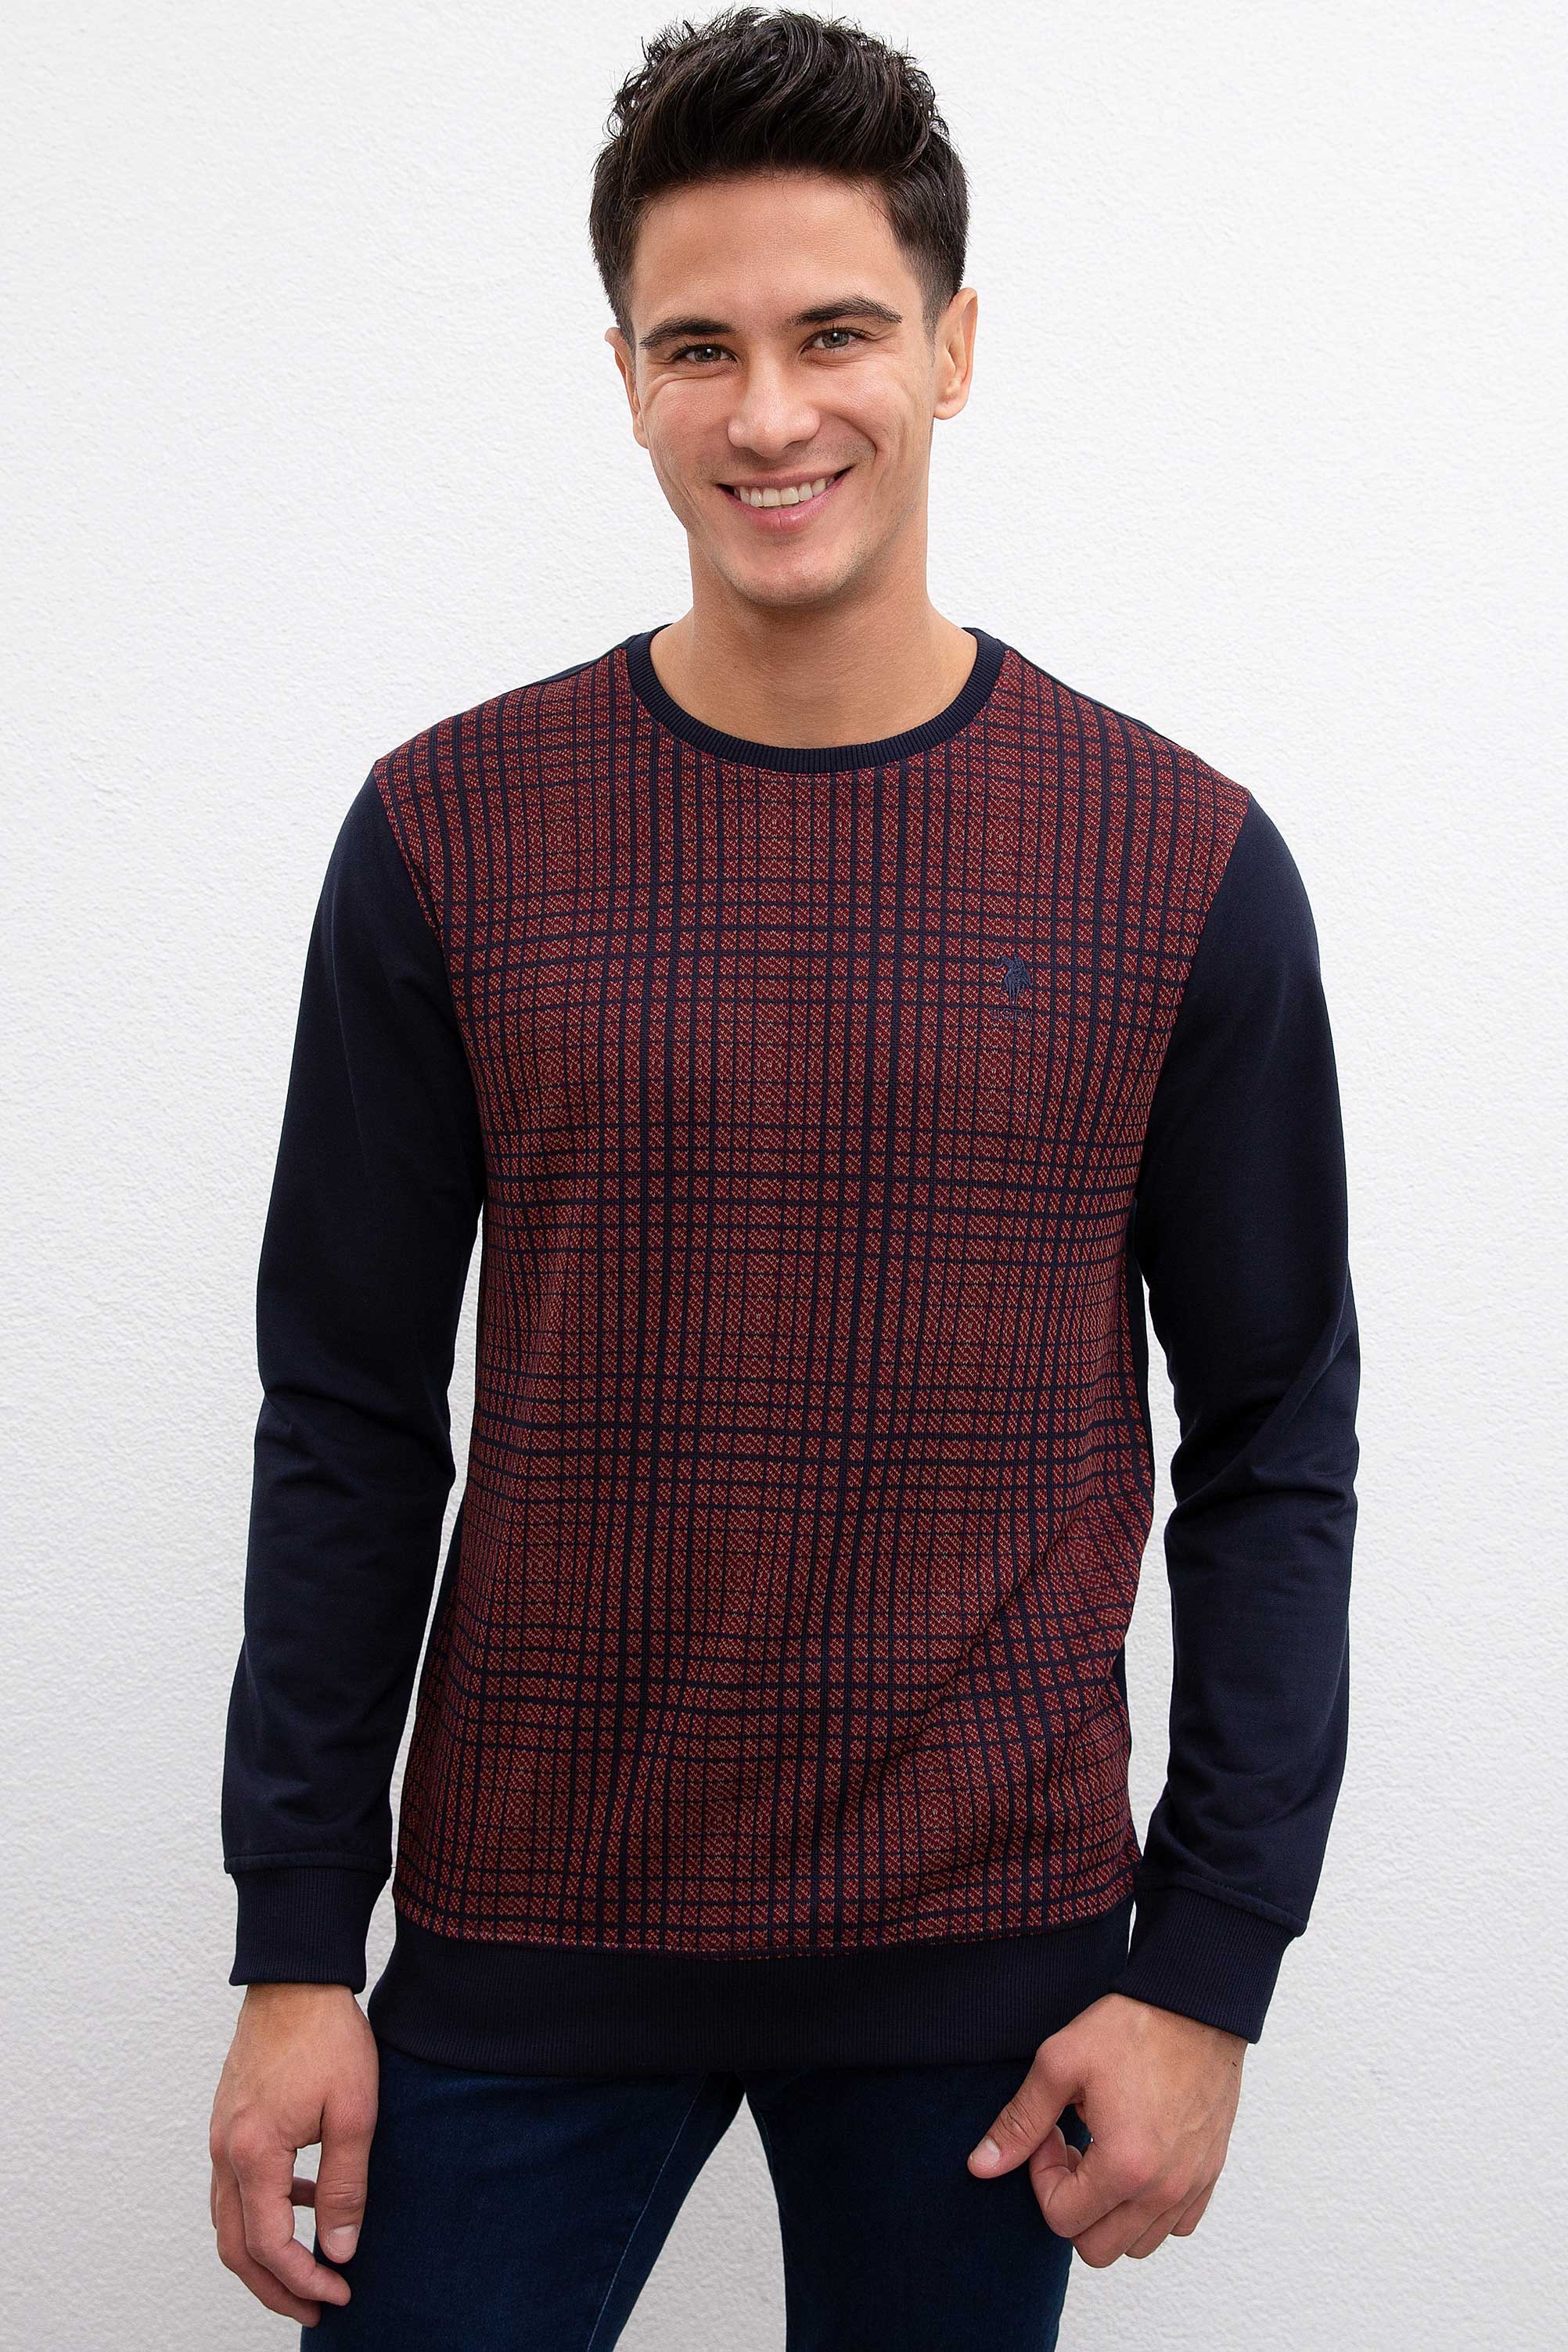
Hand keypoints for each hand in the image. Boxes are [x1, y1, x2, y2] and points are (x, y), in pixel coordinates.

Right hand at [209, 1982, 378, 2325]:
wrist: (295, 1976)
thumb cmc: (327, 2035)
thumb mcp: (355, 2112)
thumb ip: (346, 2186)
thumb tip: (339, 2251)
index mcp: (253, 2153)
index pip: (269, 2245)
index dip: (303, 2280)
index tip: (339, 2294)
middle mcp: (224, 2151)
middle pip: (236, 2247)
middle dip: (274, 2287)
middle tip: (316, 2308)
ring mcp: (221, 2136)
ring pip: (230, 2221)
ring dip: (265, 2254)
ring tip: (311, 2269)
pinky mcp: (228, 2121)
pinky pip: (236, 2186)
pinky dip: (265, 2210)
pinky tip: (308, 2200)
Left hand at [966, 1992, 1245, 2265]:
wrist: (1196, 2003)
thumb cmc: (1132, 2028)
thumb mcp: (1060, 2064)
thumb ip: (1019, 2122)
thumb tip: (981, 2166)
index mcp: (1124, 2168)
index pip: (1061, 2219)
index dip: (1042, 2177)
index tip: (1051, 2132)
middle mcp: (1163, 2190)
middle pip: (1097, 2248)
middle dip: (1072, 2204)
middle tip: (1072, 2148)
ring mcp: (1191, 2187)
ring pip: (1137, 2244)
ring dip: (1110, 2212)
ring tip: (1102, 2153)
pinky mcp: (1209, 2175)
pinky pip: (1175, 2225)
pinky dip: (1148, 2208)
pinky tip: (1136, 2159)